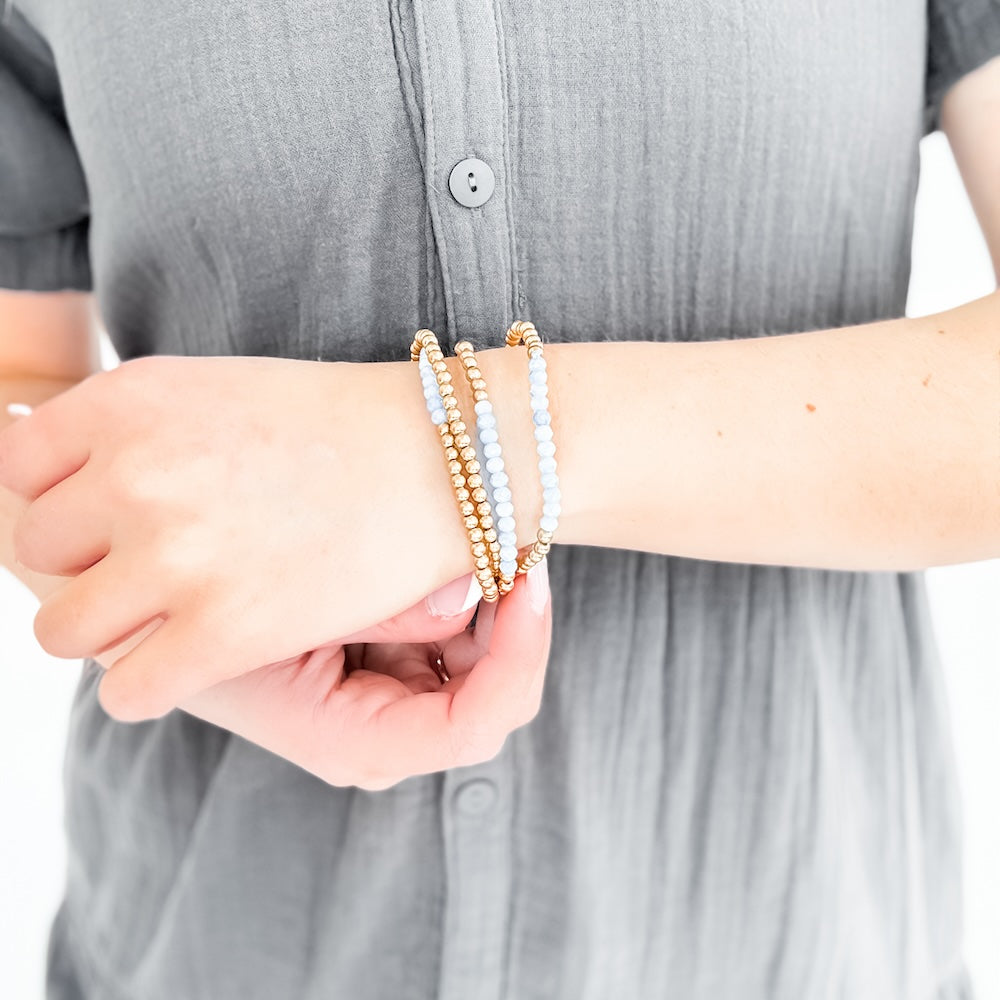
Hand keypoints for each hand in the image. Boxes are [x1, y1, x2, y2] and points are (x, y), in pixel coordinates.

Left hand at [0, 354, 476, 719]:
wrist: (436, 457)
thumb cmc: (329, 422)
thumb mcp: (204, 389)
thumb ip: (118, 426)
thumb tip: (27, 452)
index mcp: (126, 403)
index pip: (16, 470)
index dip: (64, 498)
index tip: (111, 513)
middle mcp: (136, 476)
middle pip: (39, 551)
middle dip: (92, 562)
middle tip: (156, 566)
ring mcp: (177, 558)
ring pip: (63, 631)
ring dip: (107, 630)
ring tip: (165, 616)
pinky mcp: (224, 633)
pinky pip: (124, 692)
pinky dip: (149, 686)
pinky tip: (196, 656)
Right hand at [96, 564, 552, 789]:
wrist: (143, 622)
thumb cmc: (194, 626)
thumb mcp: (286, 609)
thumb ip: (379, 608)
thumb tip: (466, 591)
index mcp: (357, 742)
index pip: (472, 726)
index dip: (518, 657)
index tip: (530, 580)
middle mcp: (384, 734)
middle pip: (490, 695)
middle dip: (511, 624)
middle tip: (516, 540)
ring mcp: (388, 700)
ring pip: (480, 662)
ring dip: (491, 604)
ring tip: (484, 532)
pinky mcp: (384, 664)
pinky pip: (450, 636)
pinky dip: (464, 596)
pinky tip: (455, 545)